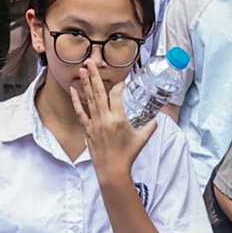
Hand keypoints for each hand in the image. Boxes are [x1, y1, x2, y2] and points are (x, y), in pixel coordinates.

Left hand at [68, 57, 155, 183]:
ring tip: (82, 69)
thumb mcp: (142, 139)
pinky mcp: (87, 129)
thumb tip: (157, 118)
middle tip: (90, 62)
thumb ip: (150, 126)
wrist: (112, 170)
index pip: (116, 95)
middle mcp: (105, 118)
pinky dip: (76, 101)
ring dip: (86, 83)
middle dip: (94, 75)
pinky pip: (80, 112)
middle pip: (99, 92)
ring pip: (89, 99)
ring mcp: (94, 123)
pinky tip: (73, 90)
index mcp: (119, 118)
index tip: (122, 83)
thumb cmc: (128, 155)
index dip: (118, 86)